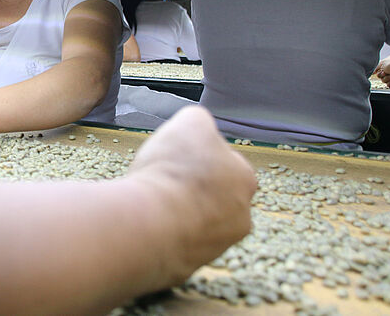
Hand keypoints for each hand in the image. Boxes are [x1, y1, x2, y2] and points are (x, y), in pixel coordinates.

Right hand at [128, 106, 255, 284]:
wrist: (150, 224)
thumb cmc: (172, 171)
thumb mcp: (189, 122)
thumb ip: (200, 121)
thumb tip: (199, 126)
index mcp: (244, 179)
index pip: (227, 162)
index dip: (200, 156)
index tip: (178, 156)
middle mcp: (239, 217)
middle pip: (214, 196)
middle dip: (193, 189)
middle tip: (163, 180)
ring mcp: (214, 247)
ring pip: (195, 223)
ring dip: (177, 212)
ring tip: (149, 201)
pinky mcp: (188, 268)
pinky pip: (175, 246)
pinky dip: (162, 235)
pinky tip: (145, 223)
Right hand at [374, 54, 389, 87]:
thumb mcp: (383, 62)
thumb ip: (376, 66)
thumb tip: (373, 71)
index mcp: (388, 63)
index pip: (378, 69)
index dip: (378, 70)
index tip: (381, 70)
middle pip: (380, 76)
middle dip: (383, 74)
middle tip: (387, 72)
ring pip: (384, 81)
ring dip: (388, 78)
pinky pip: (389, 85)